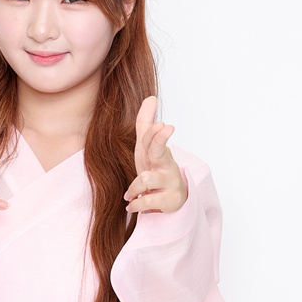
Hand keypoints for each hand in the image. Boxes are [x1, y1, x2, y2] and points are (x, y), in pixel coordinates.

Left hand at [123, 96, 187, 213]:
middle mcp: (165, 164)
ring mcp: (168, 182)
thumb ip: (146, 124)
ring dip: (135, 186)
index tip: (163, 124)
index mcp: (158, 151)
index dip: (157, 132)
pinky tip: (131, 204)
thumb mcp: (148, 147)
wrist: (171, 198)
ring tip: (130, 194)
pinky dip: (137, 203)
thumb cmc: (156, 168)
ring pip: (148, 179)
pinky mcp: (168, 200)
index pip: (155, 138)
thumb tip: (150, 97)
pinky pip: (149, 201)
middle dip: (159, 140)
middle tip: (164, 127)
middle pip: (160, 150)